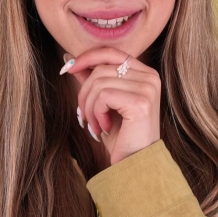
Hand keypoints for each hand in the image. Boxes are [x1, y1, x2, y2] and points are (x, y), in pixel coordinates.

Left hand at [64, 47, 161, 165]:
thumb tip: (69, 58)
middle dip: (85, 93)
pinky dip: (96, 112)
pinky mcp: (141, 102)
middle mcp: (150, 76)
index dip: (87, 58)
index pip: (111, 53)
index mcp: (144, 73)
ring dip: (89, 106)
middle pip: (101, 69)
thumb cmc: (120, 135)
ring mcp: (148, 88)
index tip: (68, 69)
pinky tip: (104, 126)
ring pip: (99, 82)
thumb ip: (91, 79)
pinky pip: (103, 95)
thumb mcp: (103, 103)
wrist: (134, 163)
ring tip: (95, 124)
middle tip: (85, 116)